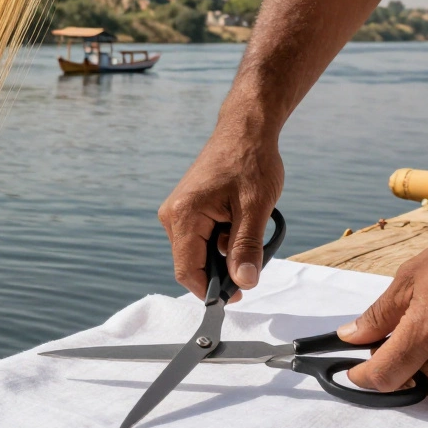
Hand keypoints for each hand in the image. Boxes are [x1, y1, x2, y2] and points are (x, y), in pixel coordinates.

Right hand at [158, 129, 283, 299]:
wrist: (245, 131)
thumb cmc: (250, 162)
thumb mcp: (255, 208)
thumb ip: (247, 248)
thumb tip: (244, 282)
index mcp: (183, 216)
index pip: (187, 270)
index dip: (211, 290)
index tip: (238, 296)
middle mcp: (172, 216)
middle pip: (191, 263)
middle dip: (222, 269)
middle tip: (254, 259)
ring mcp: (177, 212)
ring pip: (198, 252)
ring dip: (224, 252)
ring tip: (248, 228)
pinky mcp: (186, 210)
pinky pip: (201, 238)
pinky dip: (222, 239)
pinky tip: (239, 221)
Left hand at [339, 220, 427, 397]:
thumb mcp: (409, 279)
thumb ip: (378, 315)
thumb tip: (351, 337)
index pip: (387, 376)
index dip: (365, 377)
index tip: (357, 372)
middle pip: (414, 387)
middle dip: (397, 371)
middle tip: (393, 346)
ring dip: (427, 374)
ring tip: (427, 341)